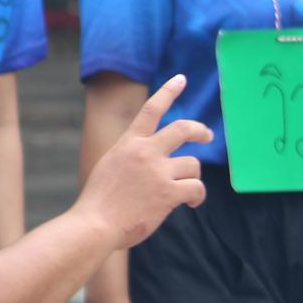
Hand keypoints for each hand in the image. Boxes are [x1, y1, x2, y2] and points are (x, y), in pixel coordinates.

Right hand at [76, 75, 210, 248]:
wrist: (95, 223)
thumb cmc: (99, 200)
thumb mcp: (110, 165)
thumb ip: (132, 157)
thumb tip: (156, 161)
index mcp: (128, 143)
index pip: (151, 109)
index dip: (168, 92)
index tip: (181, 79)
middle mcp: (145, 152)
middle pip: (183, 129)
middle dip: (200, 130)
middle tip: (208, 135)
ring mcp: (158, 172)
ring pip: (192, 165)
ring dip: (191, 177)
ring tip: (185, 190)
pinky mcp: (169, 193)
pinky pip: (196, 188)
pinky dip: (196, 196)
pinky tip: (189, 202)